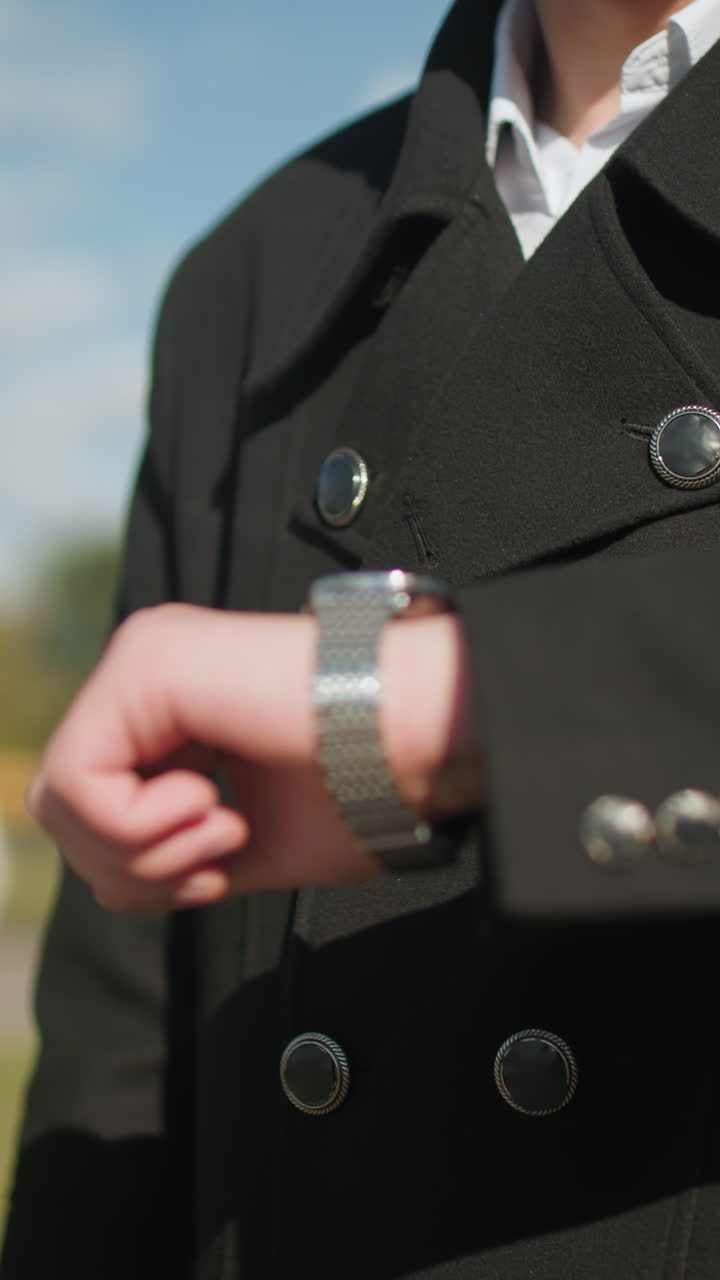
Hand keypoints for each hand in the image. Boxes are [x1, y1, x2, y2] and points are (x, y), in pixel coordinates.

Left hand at [27, 603, 479, 911]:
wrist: (422, 738)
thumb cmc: (361, 785)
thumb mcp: (242, 842)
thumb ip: (169, 852)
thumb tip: (108, 884)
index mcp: (168, 703)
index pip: (89, 804)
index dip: (137, 868)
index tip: (217, 872)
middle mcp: (146, 671)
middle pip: (62, 805)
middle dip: (131, 866)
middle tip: (216, 858)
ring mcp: (143, 659)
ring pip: (59, 796)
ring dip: (140, 850)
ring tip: (222, 829)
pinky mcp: (148, 667)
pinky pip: (79, 781)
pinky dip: (138, 828)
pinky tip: (214, 807)